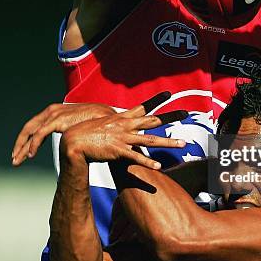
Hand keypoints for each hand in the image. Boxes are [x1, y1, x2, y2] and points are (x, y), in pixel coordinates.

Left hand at [12, 102, 116, 164]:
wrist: (108, 118)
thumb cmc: (97, 124)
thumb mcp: (80, 127)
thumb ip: (71, 132)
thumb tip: (69, 142)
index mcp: (56, 111)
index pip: (35, 126)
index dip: (27, 139)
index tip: (23, 152)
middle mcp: (52, 111)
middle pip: (29, 128)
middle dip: (20, 145)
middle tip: (14, 158)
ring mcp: (54, 114)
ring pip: (31, 132)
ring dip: (22, 147)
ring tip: (17, 160)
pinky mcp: (58, 120)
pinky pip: (40, 134)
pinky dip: (33, 145)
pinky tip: (30, 155)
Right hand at [60, 103, 187, 169]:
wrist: (74, 141)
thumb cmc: (86, 133)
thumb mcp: (103, 124)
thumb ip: (114, 125)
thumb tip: (120, 126)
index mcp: (122, 118)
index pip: (143, 106)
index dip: (156, 99)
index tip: (169, 93)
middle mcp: (126, 125)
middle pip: (153, 120)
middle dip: (171, 116)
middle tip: (186, 113)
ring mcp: (124, 138)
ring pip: (150, 140)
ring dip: (168, 142)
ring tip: (182, 143)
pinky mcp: (119, 150)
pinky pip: (136, 157)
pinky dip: (148, 162)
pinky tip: (159, 166)